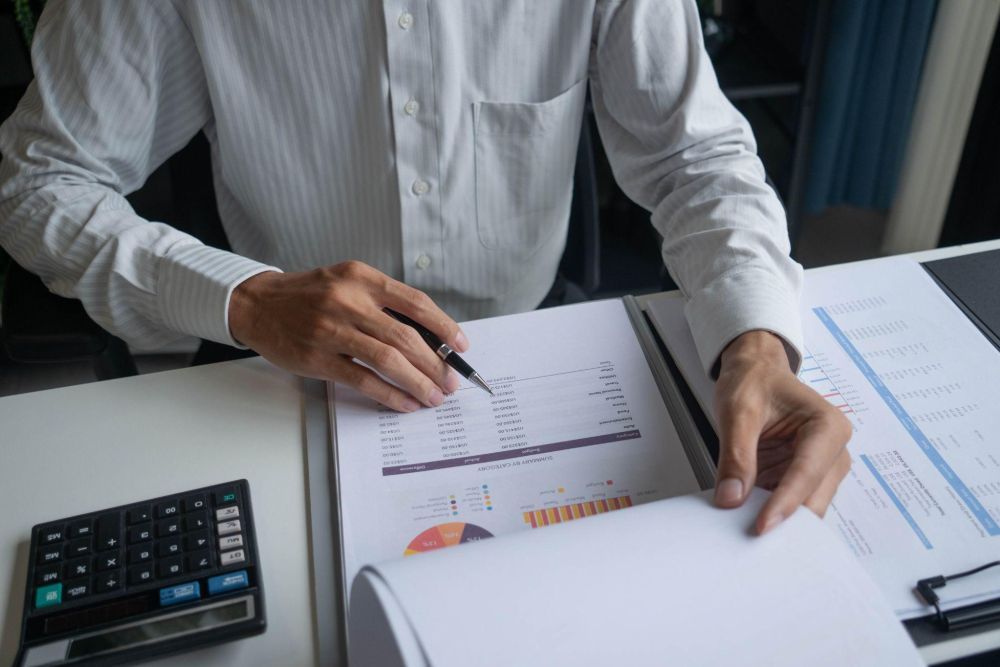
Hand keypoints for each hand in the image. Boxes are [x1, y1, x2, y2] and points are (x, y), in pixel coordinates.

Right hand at [229, 261, 466, 411]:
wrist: (257, 304)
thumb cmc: (309, 296)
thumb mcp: (347, 283)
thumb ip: (383, 302)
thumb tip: (429, 337)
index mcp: (361, 278)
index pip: (415, 302)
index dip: (444, 326)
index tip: (461, 345)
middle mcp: (348, 301)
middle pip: (406, 335)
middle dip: (435, 363)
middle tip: (450, 381)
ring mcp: (331, 330)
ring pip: (388, 359)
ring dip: (417, 381)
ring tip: (433, 396)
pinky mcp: (317, 358)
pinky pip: (363, 380)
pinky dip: (389, 394)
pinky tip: (404, 402)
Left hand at [712, 331, 851, 533]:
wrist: (755, 370)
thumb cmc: (754, 380)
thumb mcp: (738, 411)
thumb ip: (736, 455)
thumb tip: (731, 498)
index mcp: (827, 427)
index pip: (807, 473)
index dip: (785, 503)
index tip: (762, 527)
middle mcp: (832, 450)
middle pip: (814, 497)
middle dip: (786, 519)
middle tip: (753, 538)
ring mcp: (820, 467)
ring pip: (805, 507)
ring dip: (779, 518)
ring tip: (746, 531)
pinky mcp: (802, 477)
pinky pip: (789, 502)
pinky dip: (770, 511)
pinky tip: (748, 519)